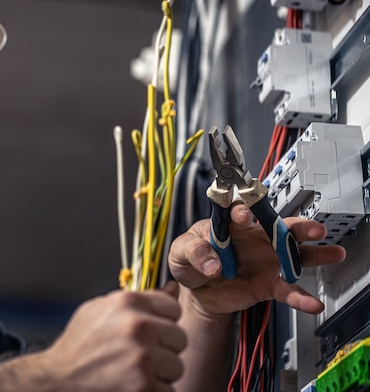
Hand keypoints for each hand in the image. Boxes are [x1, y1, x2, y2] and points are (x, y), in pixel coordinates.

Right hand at [37, 283, 185, 391]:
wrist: (57, 380)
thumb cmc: (78, 346)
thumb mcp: (101, 310)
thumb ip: (139, 299)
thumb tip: (173, 289)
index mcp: (128, 303)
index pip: (173, 308)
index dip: (162, 321)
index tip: (150, 331)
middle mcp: (138, 327)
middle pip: (179, 337)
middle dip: (163, 348)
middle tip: (139, 355)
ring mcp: (143, 359)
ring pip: (176, 365)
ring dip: (160, 372)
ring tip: (134, 371)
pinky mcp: (145, 388)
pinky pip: (168, 389)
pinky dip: (154, 391)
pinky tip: (132, 386)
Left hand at [168, 202, 345, 316]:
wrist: (197, 290)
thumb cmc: (191, 260)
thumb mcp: (180, 252)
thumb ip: (193, 252)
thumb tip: (210, 264)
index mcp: (231, 225)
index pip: (241, 213)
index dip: (243, 212)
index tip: (242, 215)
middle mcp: (254, 239)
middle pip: (279, 228)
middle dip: (298, 226)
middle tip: (313, 228)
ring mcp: (265, 261)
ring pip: (294, 255)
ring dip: (314, 254)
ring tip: (333, 252)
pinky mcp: (268, 284)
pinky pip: (287, 290)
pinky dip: (300, 297)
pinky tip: (312, 303)